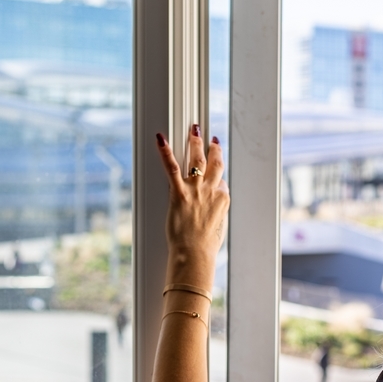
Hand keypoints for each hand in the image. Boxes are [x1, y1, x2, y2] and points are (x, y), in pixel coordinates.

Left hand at [155, 125, 228, 286]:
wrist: (194, 252)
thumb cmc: (205, 247)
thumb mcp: (219, 228)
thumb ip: (219, 213)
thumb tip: (217, 208)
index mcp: (222, 200)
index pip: (222, 183)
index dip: (218, 179)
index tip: (215, 177)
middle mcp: (211, 191)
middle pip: (215, 164)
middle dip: (214, 149)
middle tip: (212, 138)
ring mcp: (195, 190)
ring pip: (197, 160)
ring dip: (196, 142)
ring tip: (194, 129)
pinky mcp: (179, 192)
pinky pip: (172, 168)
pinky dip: (165, 152)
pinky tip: (161, 140)